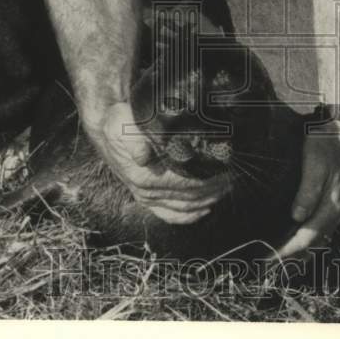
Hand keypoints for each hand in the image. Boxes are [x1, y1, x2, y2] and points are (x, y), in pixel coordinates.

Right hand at [95, 102, 230, 224]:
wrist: (106, 129)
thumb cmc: (119, 122)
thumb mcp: (121, 122)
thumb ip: (133, 138)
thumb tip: (142, 156)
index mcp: (143, 177)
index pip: (186, 185)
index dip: (209, 180)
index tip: (226, 169)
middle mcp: (145, 192)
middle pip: (189, 197)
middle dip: (214, 188)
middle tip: (232, 176)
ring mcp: (146, 198)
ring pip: (184, 207)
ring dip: (207, 199)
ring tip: (226, 187)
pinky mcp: (147, 199)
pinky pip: (171, 215)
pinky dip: (190, 216)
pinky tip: (205, 209)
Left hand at [272, 121, 339, 258]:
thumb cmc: (327, 144)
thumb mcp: (315, 163)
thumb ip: (308, 191)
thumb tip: (297, 217)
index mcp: (332, 205)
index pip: (307, 237)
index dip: (288, 251)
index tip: (270, 259)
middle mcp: (336, 212)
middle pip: (312, 243)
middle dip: (290, 257)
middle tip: (268, 266)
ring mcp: (336, 209)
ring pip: (317, 239)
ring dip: (298, 252)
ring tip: (278, 261)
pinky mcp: (333, 203)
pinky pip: (319, 229)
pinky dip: (306, 240)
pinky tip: (294, 242)